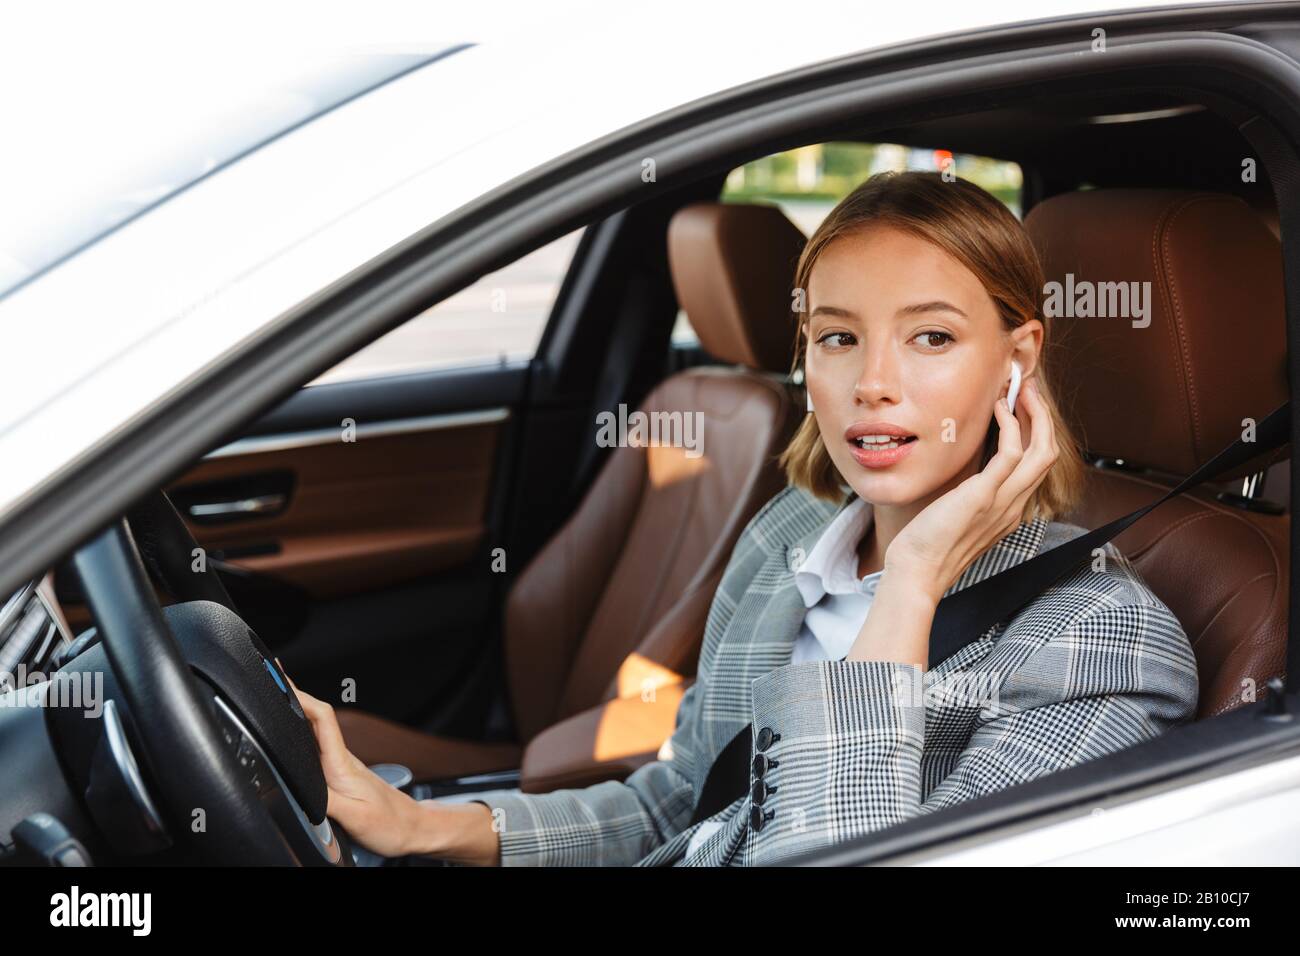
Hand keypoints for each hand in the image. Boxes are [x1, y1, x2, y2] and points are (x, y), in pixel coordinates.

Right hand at [285, 674, 429, 857]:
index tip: (280, 682)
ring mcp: (340, 766)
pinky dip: (302, 732)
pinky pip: (316, 747)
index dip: (301, 697)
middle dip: (292, 696)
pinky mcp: (340, 775)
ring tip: (277, 697)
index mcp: (340, 764)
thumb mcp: (354, 819)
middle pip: (314, 719)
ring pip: (315, 731)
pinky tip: (294, 731)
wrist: (413, 830)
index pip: (321, 719)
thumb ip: (325, 803)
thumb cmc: (390, 825)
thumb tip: (296, 791)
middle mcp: (340, 760)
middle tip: (270, 677)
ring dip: (297, 712)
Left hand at [883, 378, 1058, 603]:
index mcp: (1010, 511)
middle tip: (1027, 389)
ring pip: (1042, 451)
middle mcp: (1014, 506)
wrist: (918, 571)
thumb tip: (966, 474)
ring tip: (1020, 389)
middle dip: (1043, 417)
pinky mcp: (984, 496)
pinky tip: (999, 409)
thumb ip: (971, 496)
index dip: (1036, 433)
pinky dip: (1010, 425)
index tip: (1023, 407)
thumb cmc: (928, 544)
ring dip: (1036, 414)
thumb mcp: (958, 515)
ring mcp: (1003, 502)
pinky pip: (1012, 454)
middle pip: (1048, 454)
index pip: (1038, 466)